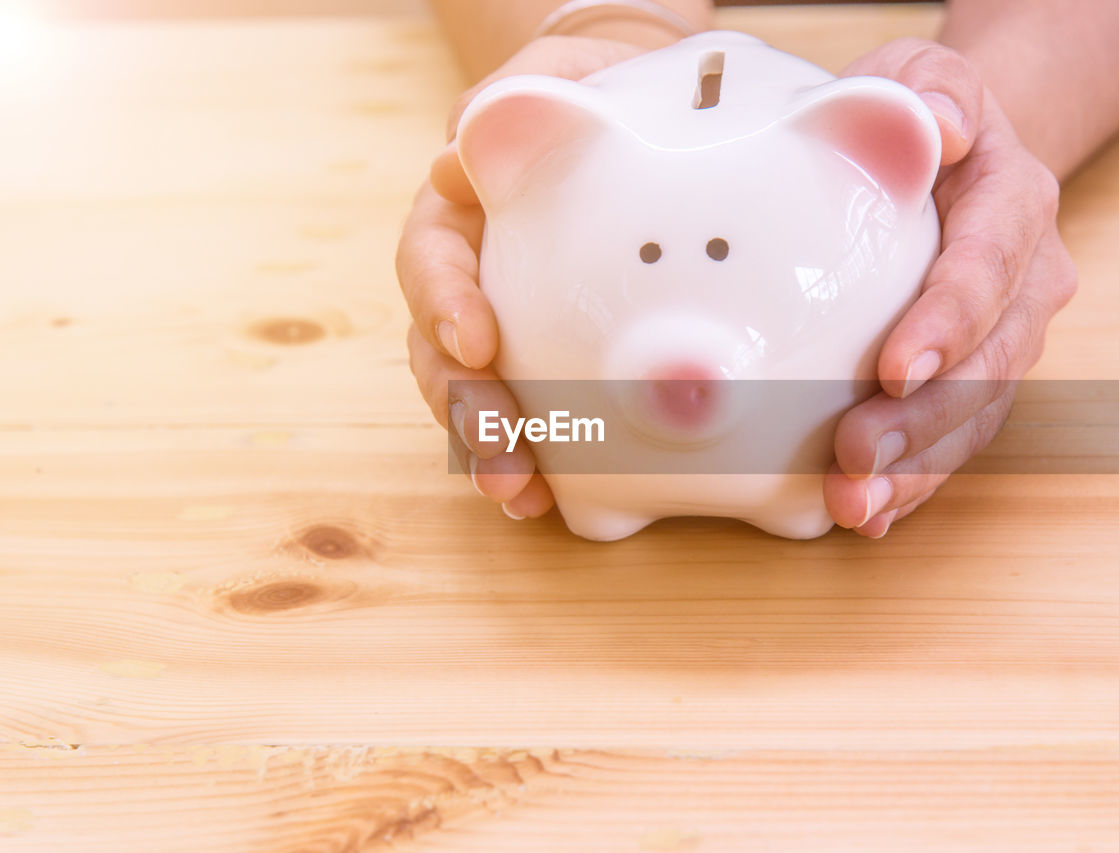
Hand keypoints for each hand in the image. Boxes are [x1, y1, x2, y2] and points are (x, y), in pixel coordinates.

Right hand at [397, 36, 646, 519]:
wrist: (629, 120)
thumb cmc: (587, 99)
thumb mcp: (551, 83)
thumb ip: (510, 107)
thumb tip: (462, 146)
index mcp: (460, 219)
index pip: (432, 260)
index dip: (444, 303)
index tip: (477, 339)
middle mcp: (472, 283)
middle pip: (441, 352)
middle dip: (464, 408)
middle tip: (498, 452)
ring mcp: (507, 329)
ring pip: (478, 397)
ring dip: (492, 451)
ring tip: (519, 494)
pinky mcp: (548, 362)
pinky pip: (537, 415)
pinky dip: (541, 460)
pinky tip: (554, 501)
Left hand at [823, 39, 1078, 536]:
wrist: (948, 160)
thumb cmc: (915, 123)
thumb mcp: (918, 77)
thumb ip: (930, 92)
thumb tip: (941, 127)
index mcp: (1014, 204)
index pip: (990, 265)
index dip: (949, 321)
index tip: (896, 368)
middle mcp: (1025, 280)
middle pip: (990, 360)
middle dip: (925, 419)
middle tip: (859, 456)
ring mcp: (1004, 336)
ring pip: (976, 413)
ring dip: (919, 467)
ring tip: (859, 504)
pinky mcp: (973, 377)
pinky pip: (956, 437)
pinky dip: (916, 478)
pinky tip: (873, 512)